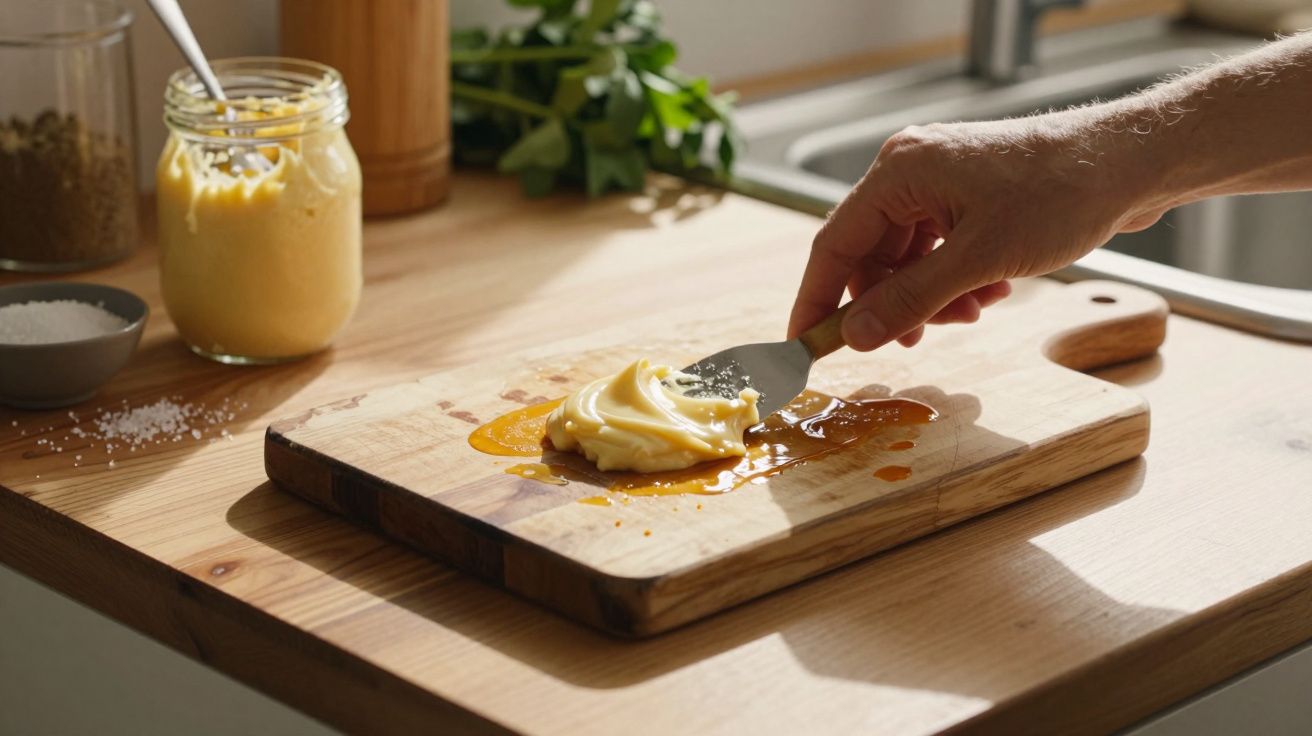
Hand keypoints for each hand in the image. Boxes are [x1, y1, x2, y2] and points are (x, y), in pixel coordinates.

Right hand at [788, 114, 1168, 348]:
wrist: (1131, 164)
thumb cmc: (1060, 195)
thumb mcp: (978, 261)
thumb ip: (909, 301)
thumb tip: (854, 336)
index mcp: (899, 172)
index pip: (834, 245)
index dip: (816, 300)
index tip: (803, 347)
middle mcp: (911, 172)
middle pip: (870, 256)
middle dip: (891, 304)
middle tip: (914, 341)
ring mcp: (940, 183)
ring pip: (907, 259)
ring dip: (931, 297)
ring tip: (972, 312)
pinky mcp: (968, 197)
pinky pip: (937, 250)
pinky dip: (955, 281)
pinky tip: (991, 292)